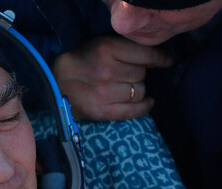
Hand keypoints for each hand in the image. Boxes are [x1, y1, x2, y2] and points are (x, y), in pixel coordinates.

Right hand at [52, 35, 171, 120]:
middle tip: (128, 73)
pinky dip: (144, 106)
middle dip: (140, 73)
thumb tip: (158, 58)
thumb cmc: (81, 61)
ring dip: (138, 89)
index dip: (159, 58)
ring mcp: (104, 93)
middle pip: (142, 74)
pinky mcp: (102, 111)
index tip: (166, 60)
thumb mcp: (100, 44)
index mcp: (106, 49)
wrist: (55, 83)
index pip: (145, 55)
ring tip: (127, 86)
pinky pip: (133, 111)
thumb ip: (125, 48)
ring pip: (140, 91)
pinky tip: (146, 102)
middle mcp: (106, 71)